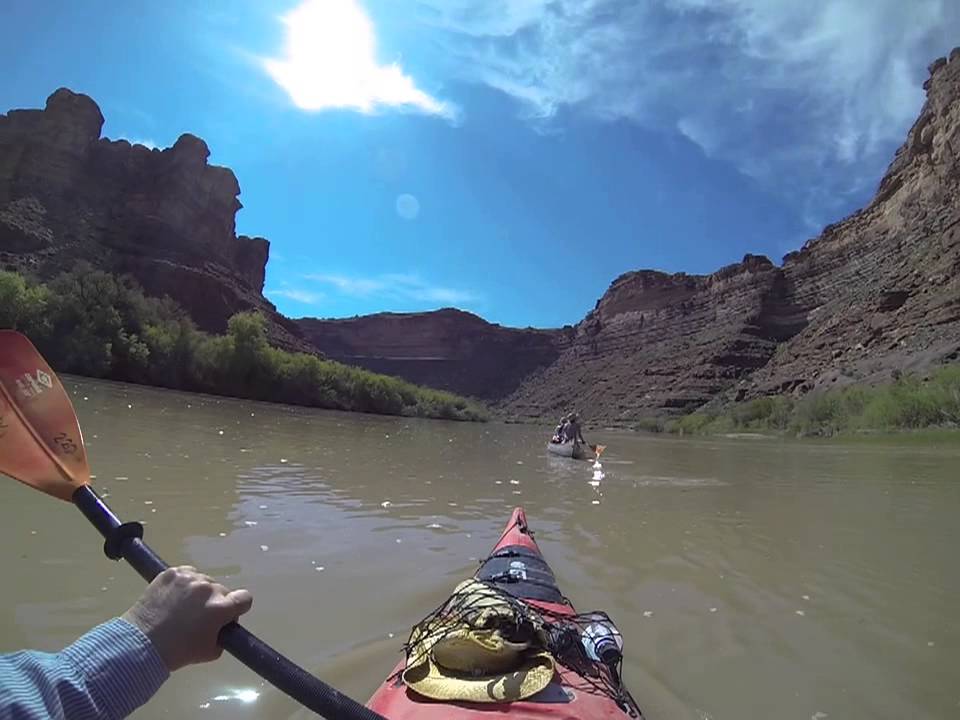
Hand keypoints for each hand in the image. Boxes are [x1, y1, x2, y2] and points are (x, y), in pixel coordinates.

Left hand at [122, 565, 252, 670]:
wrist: (140, 643)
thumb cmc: (178, 651)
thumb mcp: (211, 651)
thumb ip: (223, 634)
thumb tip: (222, 625)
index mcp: (221, 607)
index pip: (245, 597)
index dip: (238, 607)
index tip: (228, 614)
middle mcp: (208, 588)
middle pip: (221, 590)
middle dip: (214, 602)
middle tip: (198, 617)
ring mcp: (189, 578)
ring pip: (203, 581)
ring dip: (198, 592)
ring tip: (182, 607)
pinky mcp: (171, 572)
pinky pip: (187, 574)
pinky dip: (183, 584)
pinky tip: (173, 597)